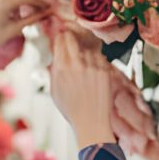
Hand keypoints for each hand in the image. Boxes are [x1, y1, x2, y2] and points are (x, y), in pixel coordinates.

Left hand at [0, 0, 48, 67]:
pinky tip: (13, 13)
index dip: (39, 2)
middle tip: (41, 10)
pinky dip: (9, 2)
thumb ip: (31, 20)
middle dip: (30, 1)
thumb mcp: (12, 30)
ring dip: (20, 1)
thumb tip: (47, 13)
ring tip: (28, 13)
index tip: (49, 7)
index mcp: (2, 0)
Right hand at [50, 32, 116, 148]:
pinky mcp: (105, 70)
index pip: (60, 40)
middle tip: (69, 39)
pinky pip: (99, 57)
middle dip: (69, 36)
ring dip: (84, 50)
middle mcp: (77, 64)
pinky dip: (95, 60)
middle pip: (72, 37)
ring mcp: (93, 66)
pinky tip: (92, 71)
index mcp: (62, 68)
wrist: (91, 122)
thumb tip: (53, 55)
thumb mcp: (54, 90)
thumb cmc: (72, 109)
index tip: (60, 37)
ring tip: (82, 63)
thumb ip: (53, 70)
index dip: (59, 37)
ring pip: (87, 47)